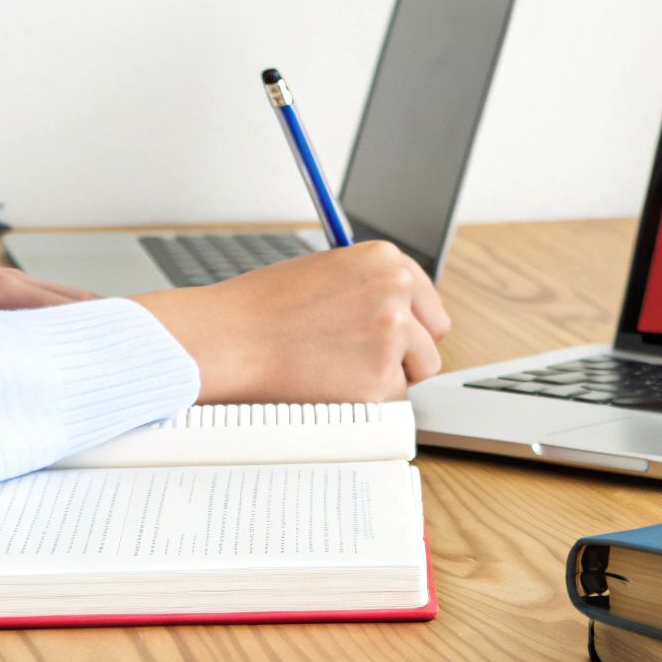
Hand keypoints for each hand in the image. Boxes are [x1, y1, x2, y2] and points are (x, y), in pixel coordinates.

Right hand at [131, 240, 448, 403]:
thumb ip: (371, 289)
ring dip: (387, 377)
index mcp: (385, 260)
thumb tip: (402, 316)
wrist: (228, 338)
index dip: (410, 323)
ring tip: (337, 369)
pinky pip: (391, 402)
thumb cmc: (263, 308)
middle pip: (432, 338)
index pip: (428, 301)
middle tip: (362, 359)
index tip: (395, 336)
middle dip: (407, 353)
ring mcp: (391, 336)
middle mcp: (396, 292)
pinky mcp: (379, 380)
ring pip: (417, 372)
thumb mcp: (328, 273)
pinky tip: (329, 385)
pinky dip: (365, 402)